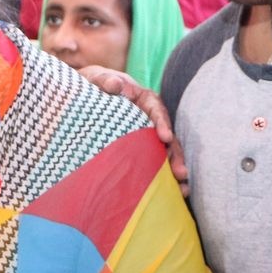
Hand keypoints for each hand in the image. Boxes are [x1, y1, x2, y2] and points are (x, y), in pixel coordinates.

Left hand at [77, 65, 188, 192]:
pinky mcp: (140, 148)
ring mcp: (147, 134)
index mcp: (144, 98)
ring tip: (183, 189)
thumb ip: (105, 81)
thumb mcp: (97, 79)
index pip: (157, 110)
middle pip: (167, 136)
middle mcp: (150, 117)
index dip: (162, 123)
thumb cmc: (94, 84)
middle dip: (175, 155)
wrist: (88, 94)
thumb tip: (116, 85)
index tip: (165, 137)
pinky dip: (162, 176)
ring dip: (173, 170)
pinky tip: (172, 193)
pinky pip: (153, 161)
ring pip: (164, 152)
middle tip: (181, 173)